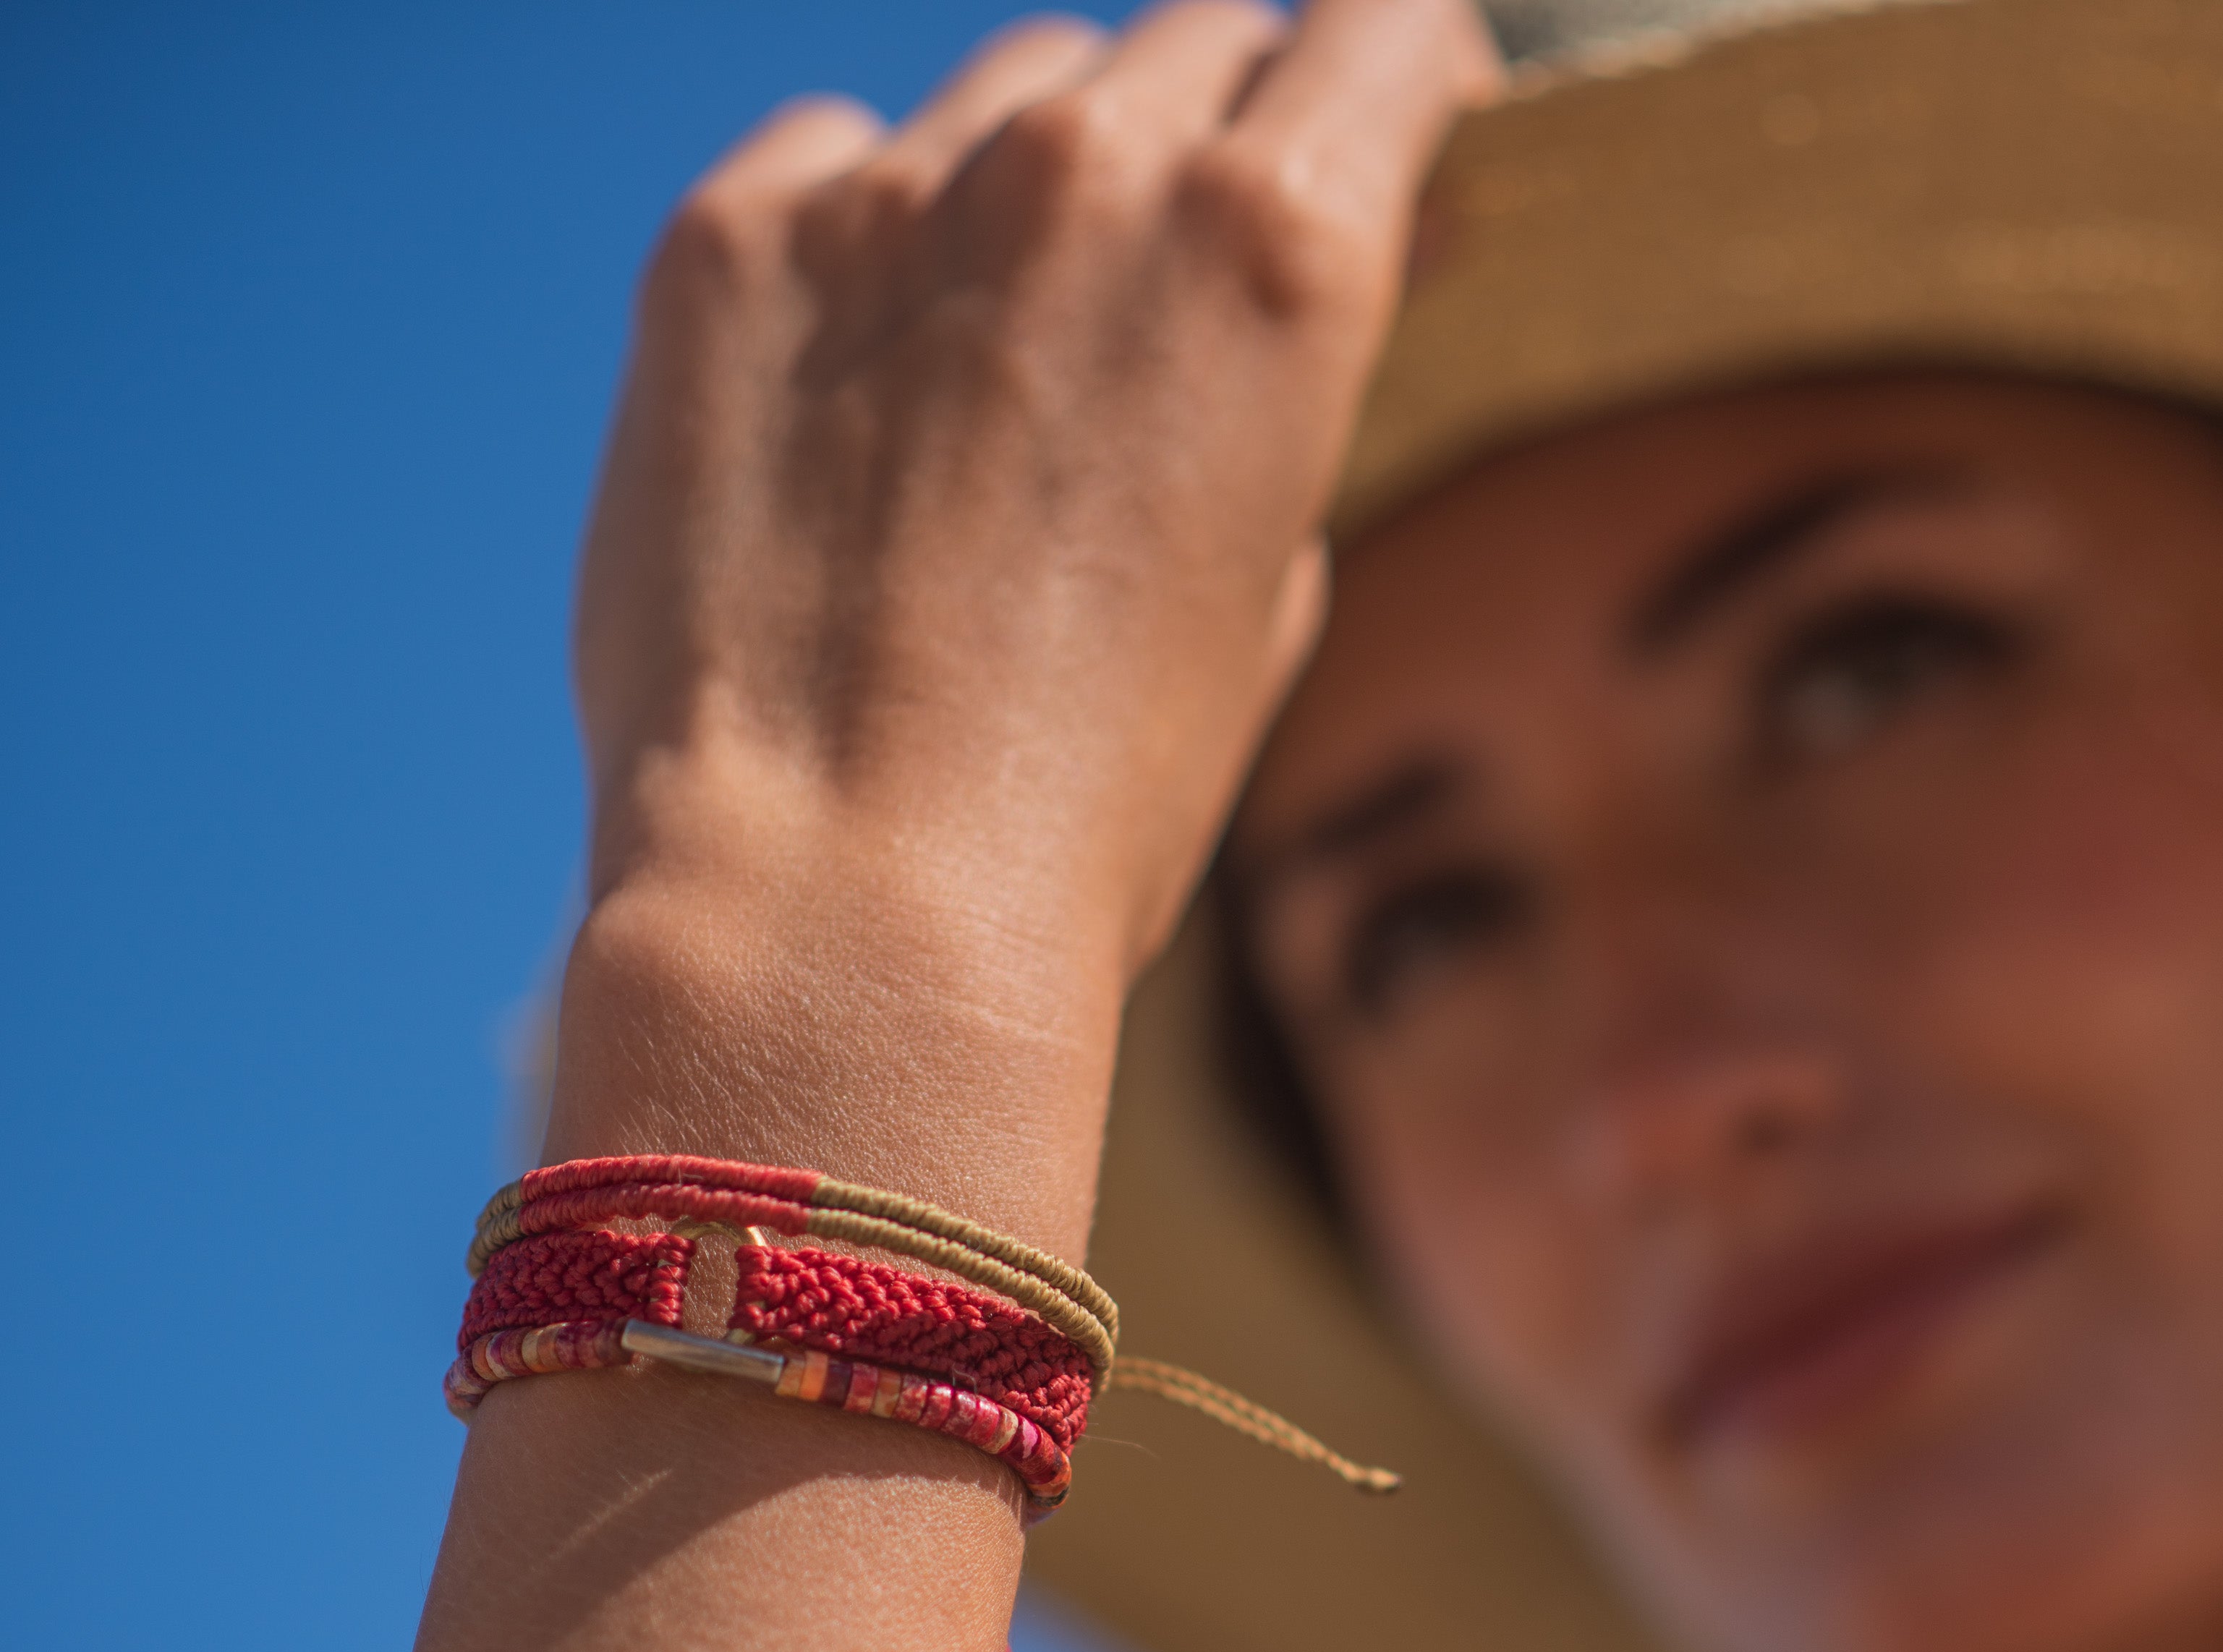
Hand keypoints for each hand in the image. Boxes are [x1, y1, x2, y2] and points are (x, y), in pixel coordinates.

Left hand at [551, 0, 1495, 1241]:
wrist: (844, 900)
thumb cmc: (1097, 798)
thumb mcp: (1274, 591)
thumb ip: (1296, 404)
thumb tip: (1308, 310)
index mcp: (1279, 249)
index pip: (1386, 28)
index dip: (1399, 77)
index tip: (1385, 127)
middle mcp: (1093, 170)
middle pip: (1201, 41)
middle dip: (1230, 127)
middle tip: (1198, 271)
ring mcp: (893, 191)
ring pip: (1020, 87)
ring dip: (1048, 175)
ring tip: (1017, 354)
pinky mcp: (729, 243)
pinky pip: (837, 161)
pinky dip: (875, 236)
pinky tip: (869, 386)